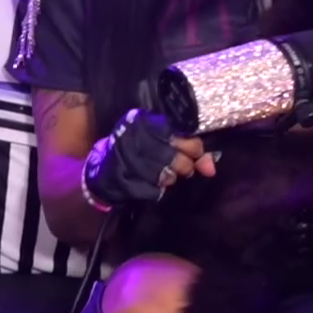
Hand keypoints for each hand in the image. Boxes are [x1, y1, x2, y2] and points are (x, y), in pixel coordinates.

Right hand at [81, 108, 216, 209]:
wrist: (101, 168)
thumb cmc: (136, 149)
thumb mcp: (159, 140)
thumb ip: (188, 149)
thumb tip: (211, 168)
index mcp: (142, 121)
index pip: (179, 133)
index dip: (193, 146)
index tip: (194, 152)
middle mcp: (133, 138)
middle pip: (175, 158)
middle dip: (185, 166)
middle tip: (184, 167)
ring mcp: (126, 160)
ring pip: (166, 175)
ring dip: (171, 178)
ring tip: (168, 175)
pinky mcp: (123, 180)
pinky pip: (154, 190)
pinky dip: (158, 190)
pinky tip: (153, 184)